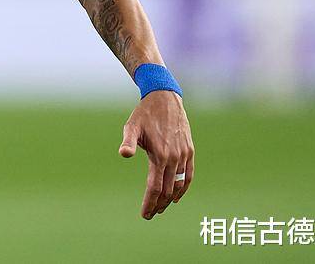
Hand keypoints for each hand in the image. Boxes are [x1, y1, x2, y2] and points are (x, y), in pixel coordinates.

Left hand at [119, 90, 194, 218]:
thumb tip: (124, 154)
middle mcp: (174, 158)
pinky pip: (189, 175)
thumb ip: (128, 142)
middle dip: (158, 204)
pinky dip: (184, 188)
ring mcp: (184, 155)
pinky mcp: (190, 151)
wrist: (165, 99)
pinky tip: (176, 196)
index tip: (144, 214)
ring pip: (179, 184)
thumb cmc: (144, 114)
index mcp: (160, 155)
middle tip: (150, 214)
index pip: (155, 187)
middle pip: (167, 190)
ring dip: (170, 198)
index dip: (150, 202)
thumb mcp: (132, 126)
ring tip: (161, 207)